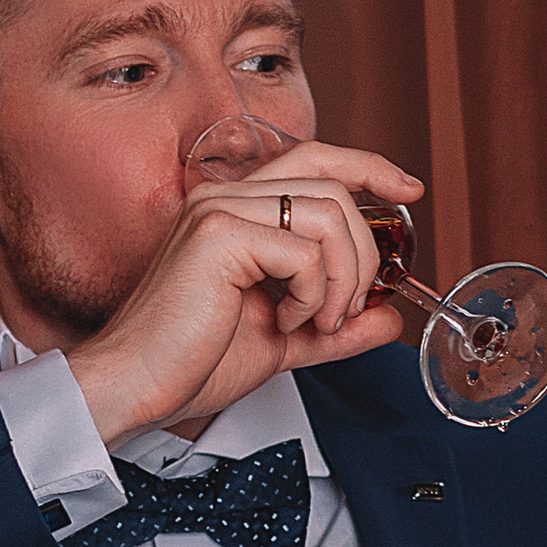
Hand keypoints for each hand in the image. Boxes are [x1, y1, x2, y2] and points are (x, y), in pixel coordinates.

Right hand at [65, 139, 423, 445]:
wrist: (138, 387)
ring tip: (317, 320)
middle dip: (363, 254)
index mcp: (235, 210)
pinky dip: (313, 294)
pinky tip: (284, 320)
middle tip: (348, 309)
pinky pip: (305, 251)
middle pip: (333, 187)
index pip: (315, 159)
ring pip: (329, 213)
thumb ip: (335, 325)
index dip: (368, 166)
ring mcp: (220, 210)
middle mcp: (225, 197)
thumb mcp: (283, 340)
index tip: (409, 189)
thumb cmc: (191, 362)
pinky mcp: (219, 236)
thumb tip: (390, 317)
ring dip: (342, 277)